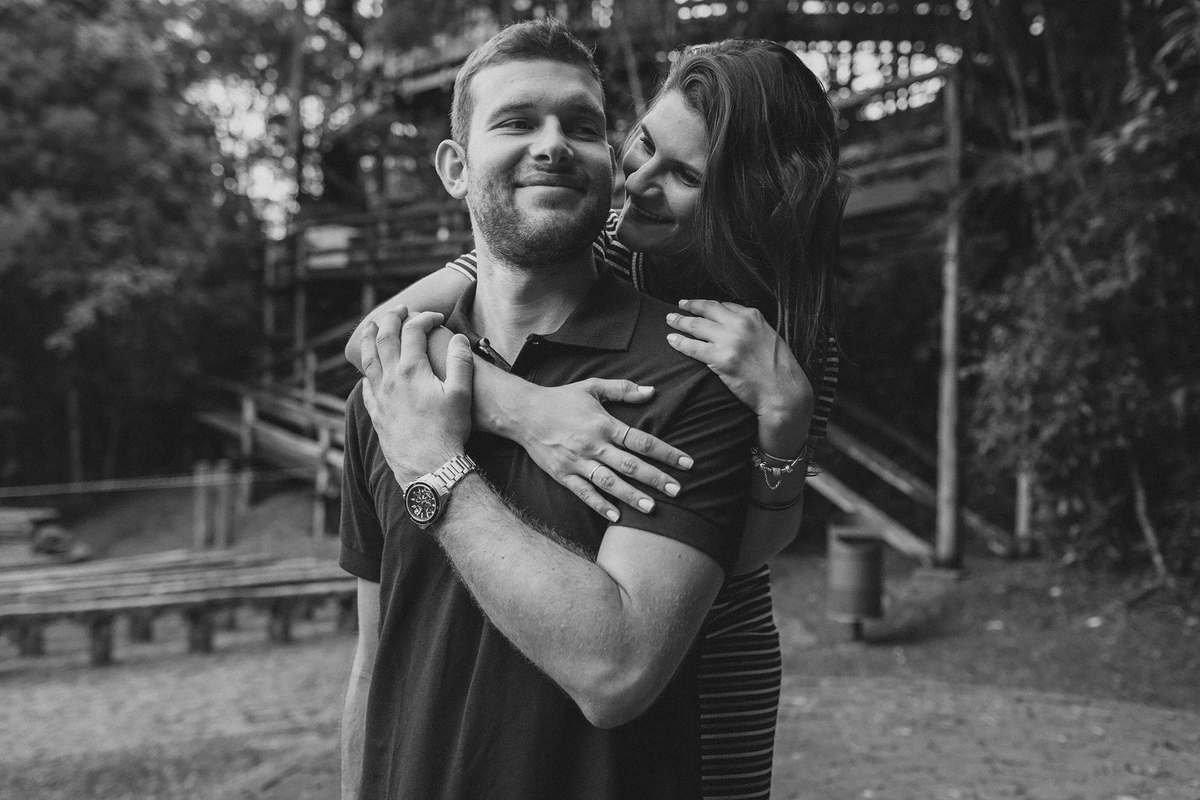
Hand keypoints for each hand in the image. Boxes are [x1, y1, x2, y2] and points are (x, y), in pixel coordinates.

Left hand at [359, 306, 473, 483]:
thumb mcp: (461, 393)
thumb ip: (461, 361)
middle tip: (399, 310)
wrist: (430, 466)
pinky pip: (366, 386)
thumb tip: (460, 338)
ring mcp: (381, 397)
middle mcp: (391, 379)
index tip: (436, 317)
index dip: (425, 318)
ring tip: (372, 327)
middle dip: (391, 319)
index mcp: (412, 370)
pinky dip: (366, 372)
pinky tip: (369, 372)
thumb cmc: (449, 430)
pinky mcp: (377, 415)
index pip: (413, 331)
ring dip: (370, 339)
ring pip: (369, 360)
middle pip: (385, 338)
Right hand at [509, 379, 693, 522]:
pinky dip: (600, 505)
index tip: (686, 463)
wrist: (523, 412)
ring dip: (631, 495)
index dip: (666, 452)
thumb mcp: (592, 387)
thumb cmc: (560, 399)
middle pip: (630, 464)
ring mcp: (578, 461)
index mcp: (604, 424)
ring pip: (609, 482)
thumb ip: (622, 390)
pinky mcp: (563, 474)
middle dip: (656, 478)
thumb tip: (652, 391)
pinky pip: (584, 492)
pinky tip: (616, 517)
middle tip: (678, 490)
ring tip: (652, 508)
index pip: (642, 440)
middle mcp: (593, 445)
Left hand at [666, 299, 813, 448]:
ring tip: (670, 320)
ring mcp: (729, 340)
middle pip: (708, 310)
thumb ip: (751, 328)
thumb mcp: (769, 337)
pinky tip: (672, 340)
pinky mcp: (720, 359)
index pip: (724, 305)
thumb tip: (733, 324)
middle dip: (690, 306)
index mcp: (753, 316)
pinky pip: (693, 347)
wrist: (783, 392)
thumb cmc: (779, 369)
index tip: (699, 305)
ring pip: (697, 326)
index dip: (708, 305)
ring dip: (680, 321)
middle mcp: (740, 324)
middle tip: (678, 306)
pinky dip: (680, 342)